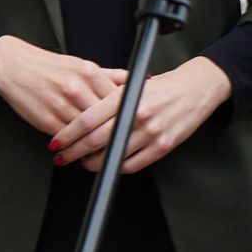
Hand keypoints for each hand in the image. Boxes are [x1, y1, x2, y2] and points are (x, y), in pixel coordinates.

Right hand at [0, 36, 127, 139]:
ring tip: (105, 151)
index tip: (135, 123)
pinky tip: (82, 150)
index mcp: (88, 72)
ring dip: (97, 145)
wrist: (13, 66)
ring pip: (88, 132)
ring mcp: (62, 105)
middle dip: (116, 132)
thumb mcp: (81, 64)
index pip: (118, 98)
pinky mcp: (47, 121)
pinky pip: (69, 138)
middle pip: (106, 118)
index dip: (128, 114)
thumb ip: (110, 75)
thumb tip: (138, 80)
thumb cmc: (48, 66)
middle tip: (125, 142)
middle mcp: (77, 88)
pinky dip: (77, 147)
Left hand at [50, 58, 231, 174]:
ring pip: (111, 155)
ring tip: (82, 162)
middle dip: (73, 151)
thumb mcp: (131, 84)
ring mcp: (150, 132)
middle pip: (95, 139)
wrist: (195, 90)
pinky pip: (131, 165)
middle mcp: (137, 114)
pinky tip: (107, 164)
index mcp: (126, 96)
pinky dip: (115, 167)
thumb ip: (108, 99)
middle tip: (61, 156)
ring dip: (91, 163)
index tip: (56, 141)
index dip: (68, 133)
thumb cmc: (162, 87)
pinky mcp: (162, 147)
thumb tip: (79, 118)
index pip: (87, 119)